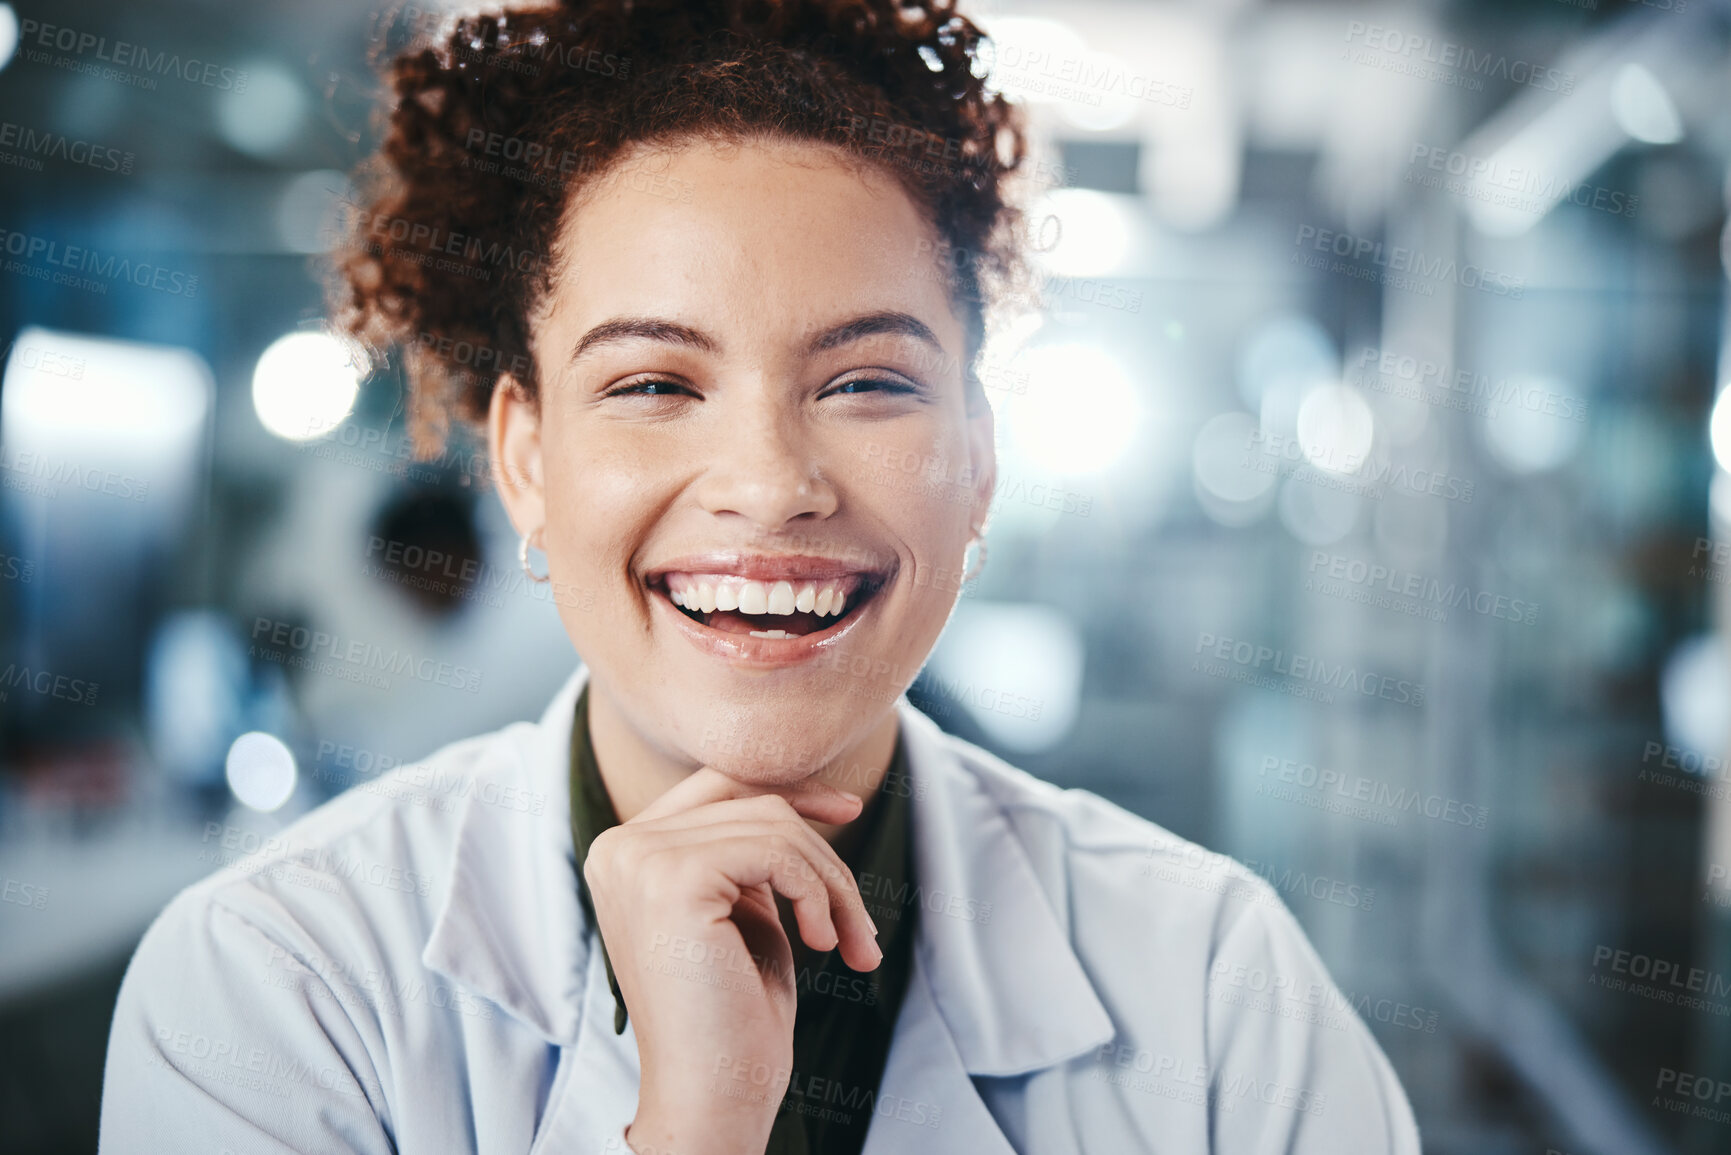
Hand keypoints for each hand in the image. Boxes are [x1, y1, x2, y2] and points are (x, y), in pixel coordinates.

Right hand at [582, 768, 881, 1154]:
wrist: (712, 1094)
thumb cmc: (733, 1016)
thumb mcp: (741, 913)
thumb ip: (746, 854)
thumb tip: (797, 797)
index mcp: (625, 853)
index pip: (718, 785)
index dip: (790, 791)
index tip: (849, 809)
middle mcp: (619, 846)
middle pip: (753, 801)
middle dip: (823, 856)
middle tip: (859, 924)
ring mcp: (639, 859)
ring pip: (774, 825)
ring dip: (832, 884)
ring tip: (850, 942)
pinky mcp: (673, 877)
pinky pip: (777, 851)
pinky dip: (818, 893)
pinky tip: (821, 943)